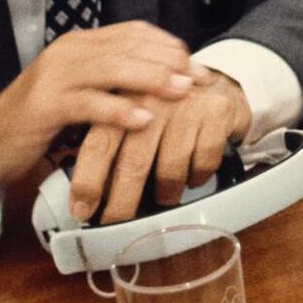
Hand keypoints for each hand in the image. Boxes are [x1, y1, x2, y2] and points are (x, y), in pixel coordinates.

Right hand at [0, 21, 195, 187]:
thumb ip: (115, 80)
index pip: (133, 32)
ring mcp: (55, 76)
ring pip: (112, 69)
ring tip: (181, 92)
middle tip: (198, 79)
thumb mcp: (84, 91)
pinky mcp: (44, 105)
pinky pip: (88, 103)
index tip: (195, 64)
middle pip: (128, 47)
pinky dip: (119, 110)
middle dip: (168, 62)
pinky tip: (144, 119)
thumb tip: (167, 80)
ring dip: (151, 80)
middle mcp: (69, 51)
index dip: (168, 46)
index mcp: (80, 43)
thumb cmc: (44, 119)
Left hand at [70, 68, 254, 224]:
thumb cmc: (168, 107)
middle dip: (121, 203)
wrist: (221, 78)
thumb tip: (86, 194)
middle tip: (114, 225)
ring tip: (164, 196)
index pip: (99, 144)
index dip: (88, 181)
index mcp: (123, 98)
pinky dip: (197, 178)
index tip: (81, 210)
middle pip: (133, 163)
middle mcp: (153, 99)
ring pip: (169, 170)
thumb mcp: (134, 114)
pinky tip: (193, 175)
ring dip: (165, 194)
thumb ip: (110, 143)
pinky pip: (202, 164)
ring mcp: (185, 105)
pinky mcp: (217, 112)